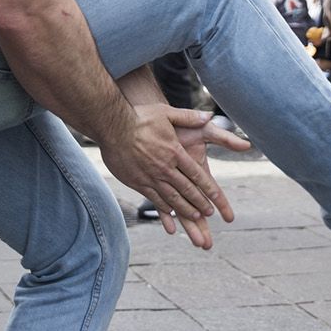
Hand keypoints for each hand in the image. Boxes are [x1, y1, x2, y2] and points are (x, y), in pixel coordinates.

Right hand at [99, 105, 230, 240]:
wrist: (113, 127)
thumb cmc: (140, 118)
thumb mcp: (167, 113)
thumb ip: (189, 117)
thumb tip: (208, 116)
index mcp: (175, 152)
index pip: (196, 174)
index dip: (208, 188)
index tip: (217, 199)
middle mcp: (165, 168)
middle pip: (186, 189)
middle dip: (199, 202)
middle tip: (208, 213)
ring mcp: (151, 177)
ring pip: (172, 198)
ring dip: (185, 209)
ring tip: (195, 217)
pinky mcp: (138, 182)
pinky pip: (154, 199)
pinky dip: (164, 210)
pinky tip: (170, 216)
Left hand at [163, 115, 251, 249]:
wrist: (155, 122)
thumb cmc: (181, 126)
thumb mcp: (204, 129)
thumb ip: (224, 137)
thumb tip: (247, 144)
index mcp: (198, 171)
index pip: (213, 192)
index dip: (222, 205)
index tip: (230, 218)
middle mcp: (186, 181)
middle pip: (197, 209)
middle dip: (202, 227)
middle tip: (208, 245)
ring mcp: (172, 184)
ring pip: (181, 211)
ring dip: (189, 228)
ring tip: (197, 244)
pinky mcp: (155, 184)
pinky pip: (160, 204)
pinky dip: (165, 216)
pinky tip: (169, 229)